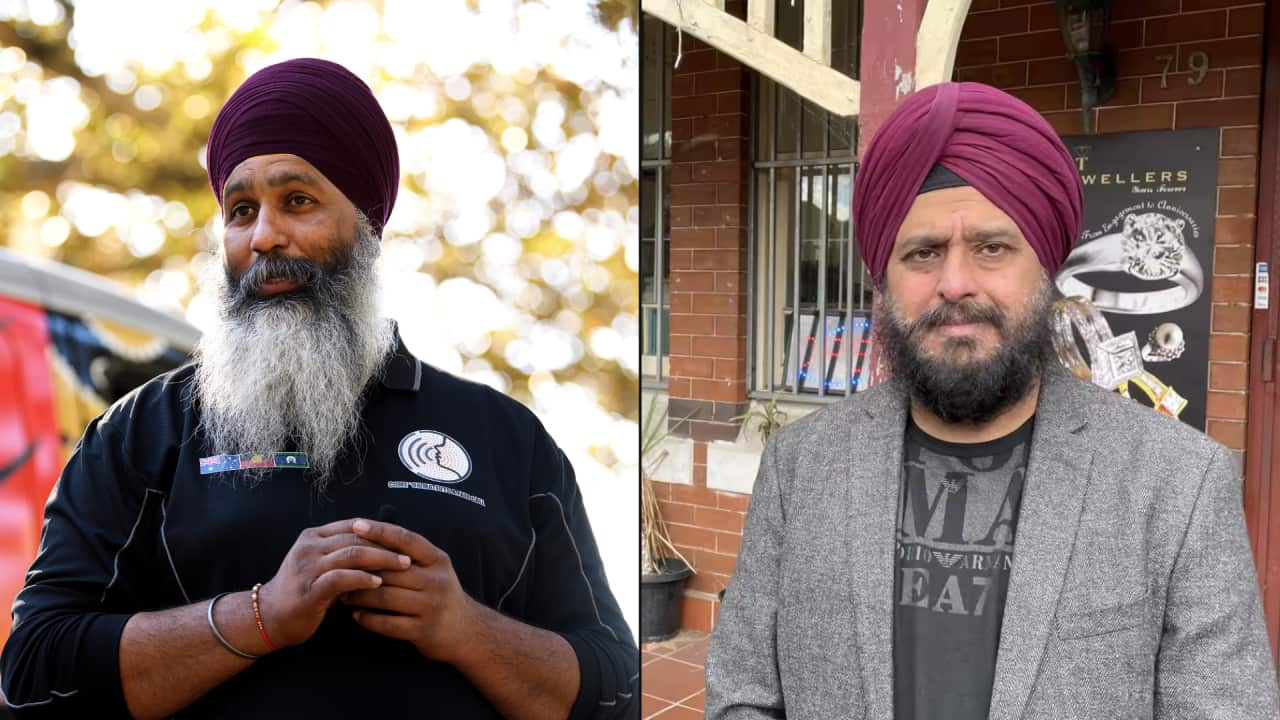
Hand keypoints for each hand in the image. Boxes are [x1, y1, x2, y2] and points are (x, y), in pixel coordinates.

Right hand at [258, 519, 412, 648]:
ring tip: (403, 566)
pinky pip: (341, 578)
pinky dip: (362, 579)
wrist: (268, 618)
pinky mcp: (309, 589)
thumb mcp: (322, 566)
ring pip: (352, 554)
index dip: (381, 531)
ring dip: (381, 559)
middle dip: (387, 545)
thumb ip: (344, 554)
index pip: (354, 525)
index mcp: (313, 537)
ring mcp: (307, 567)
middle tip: (410, 554)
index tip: (405, 540)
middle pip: (356, 537)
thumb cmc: (302, 592)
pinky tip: (378, 583)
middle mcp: (309, 547)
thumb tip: (383, 546)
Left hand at [341, 519, 475, 662]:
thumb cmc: (437, 593)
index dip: (381, 531)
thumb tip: (369, 534)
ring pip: (385, 597)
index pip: (407, 540)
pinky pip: (387, 624)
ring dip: (358, 596)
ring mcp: (431, 607)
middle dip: (360, 570)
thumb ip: (407, 554)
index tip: (356, 524)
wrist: (465, 631)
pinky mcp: (424, 631)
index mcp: (438, 560)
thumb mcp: (433, 568)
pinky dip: (367, 619)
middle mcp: (437, 581)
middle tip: (336, 569)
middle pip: (390, 570)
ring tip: (341, 594)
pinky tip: (355, 615)